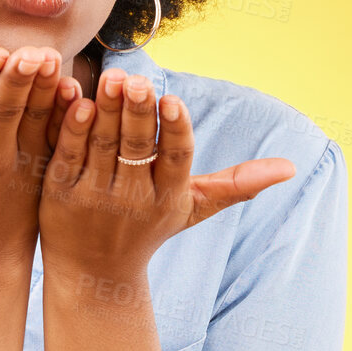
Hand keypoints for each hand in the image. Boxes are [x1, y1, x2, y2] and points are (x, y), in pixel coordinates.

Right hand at [0, 44, 79, 261]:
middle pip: (3, 111)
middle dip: (17, 80)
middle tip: (32, 52)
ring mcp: (18, 165)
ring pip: (34, 121)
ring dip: (45, 89)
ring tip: (51, 58)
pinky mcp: (44, 170)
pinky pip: (58, 138)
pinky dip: (67, 114)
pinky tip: (74, 88)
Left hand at [38, 67, 298, 276]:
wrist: (93, 272)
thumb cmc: (148, 227)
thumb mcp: (192, 207)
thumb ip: (236, 183)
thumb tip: (291, 167)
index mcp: (169, 198)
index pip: (176, 159)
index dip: (174, 129)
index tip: (172, 99)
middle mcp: (133, 200)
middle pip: (138, 148)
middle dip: (139, 112)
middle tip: (138, 79)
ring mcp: (95, 197)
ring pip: (103, 146)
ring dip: (108, 110)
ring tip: (113, 79)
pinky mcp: (60, 195)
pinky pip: (69, 155)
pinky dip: (74, 128)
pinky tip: (80, 102)